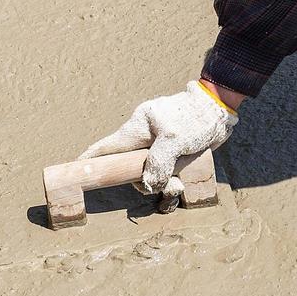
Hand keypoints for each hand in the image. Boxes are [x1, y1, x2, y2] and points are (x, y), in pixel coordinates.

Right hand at [77, 80, 237, 209]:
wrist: (220, 109)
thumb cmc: (195, 118)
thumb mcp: (175, 141)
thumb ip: (157, 164)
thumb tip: (147, 184)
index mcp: (138, 126)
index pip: (108, 146)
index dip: (91, 159)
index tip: (76, 169)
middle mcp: (145, 136)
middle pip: (130, 167)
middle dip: (144, 181)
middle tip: (166, 186)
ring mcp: (159, 143)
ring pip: (149, 171)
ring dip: (162, 182)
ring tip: (179, 184)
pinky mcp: (172, 150)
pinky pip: (164, 171)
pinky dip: (171, 179)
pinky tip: (183, 182)